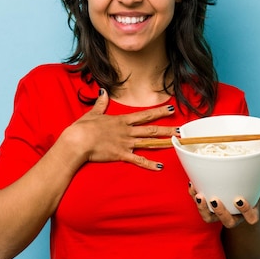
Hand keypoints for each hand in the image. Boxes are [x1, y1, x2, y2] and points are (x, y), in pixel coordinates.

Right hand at [59, 89, 177, 169]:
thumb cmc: (83, 128)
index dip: (158, 112)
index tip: (171, 108)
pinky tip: (160, 166)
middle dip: (167, 128)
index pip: (144, 115)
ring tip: (176, 142)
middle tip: (181, 129)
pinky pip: (138, 160)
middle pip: (151, 129)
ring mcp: (125, 143)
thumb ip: (101, 103)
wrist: (78, 140)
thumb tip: (103, 92)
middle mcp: (127, 131)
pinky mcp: (121, 155)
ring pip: (148, 142)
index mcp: (121, 120)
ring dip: (163, 143)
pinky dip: (150, 164)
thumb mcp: (93, 113)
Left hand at [189, 174, 259, 227]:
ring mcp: (219, 215)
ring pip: (209, 218)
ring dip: (202, 208)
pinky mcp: (207, 209)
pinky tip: (192, 184)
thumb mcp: (259, 189)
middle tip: (214, 200)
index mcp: (249, 214)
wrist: (238, 207)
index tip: (239, 200)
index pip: (250, 217)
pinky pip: (200, 206)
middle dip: (221, 212)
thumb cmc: (250, 194)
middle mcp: (233, 218)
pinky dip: (194, 196)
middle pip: (227, 222)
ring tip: (199, 195)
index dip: (245, 211)